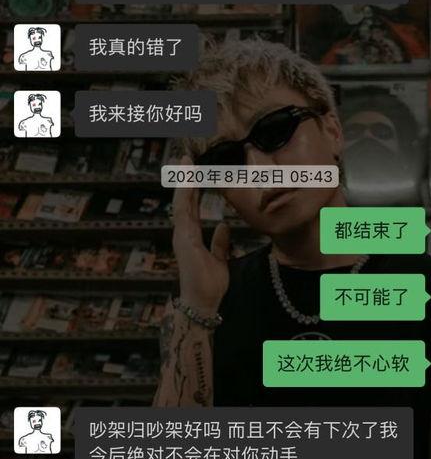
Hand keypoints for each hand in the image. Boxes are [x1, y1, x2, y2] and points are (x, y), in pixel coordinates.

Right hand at [172, 157, 230, 313]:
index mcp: (190, 235)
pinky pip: (183, 212)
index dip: (192, 187)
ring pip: (181, 202)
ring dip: (183, 181)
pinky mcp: (183, 239)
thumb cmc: (209, 285)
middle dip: (185, 178)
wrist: (202, 302)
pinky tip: (189, 180)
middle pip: (183, 199)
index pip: (191, 205)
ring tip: (186, 161)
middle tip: (187, 156)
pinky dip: (185, 195)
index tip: (195, 169)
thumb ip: (219, 242)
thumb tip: (222, 226)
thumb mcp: (219, 259)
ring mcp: (181, 235)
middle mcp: (183, 232)